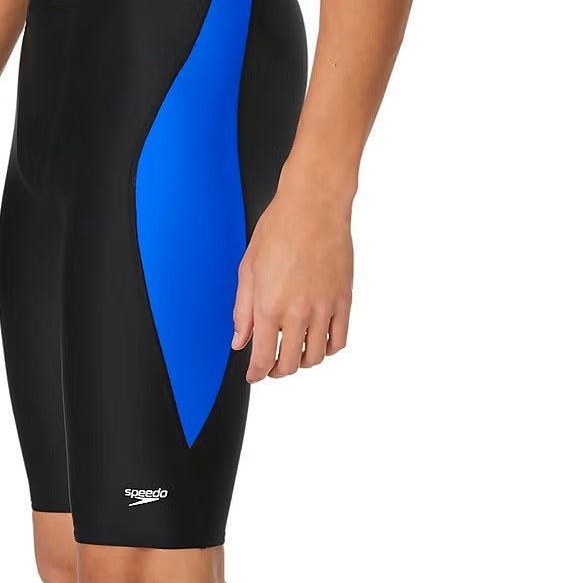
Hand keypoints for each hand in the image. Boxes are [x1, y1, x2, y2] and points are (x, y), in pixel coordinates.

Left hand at [231, 160, 353, 380]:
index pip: (263, 358)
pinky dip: (328, 348)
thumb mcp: (248, 269)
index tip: (254, 376)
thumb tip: (239, 341)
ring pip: (316, 356)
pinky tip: (318, 341)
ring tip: (294, 352)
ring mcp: (324, 307)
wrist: (314, 206)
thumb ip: (242, 310)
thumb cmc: (278, 229)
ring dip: (303, 362)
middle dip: (278, 371)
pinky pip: (339, 339)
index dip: (256, 374)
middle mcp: (297, 312)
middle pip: (291, 364)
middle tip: (272, 366)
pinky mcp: (344, 300)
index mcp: (269, 305)